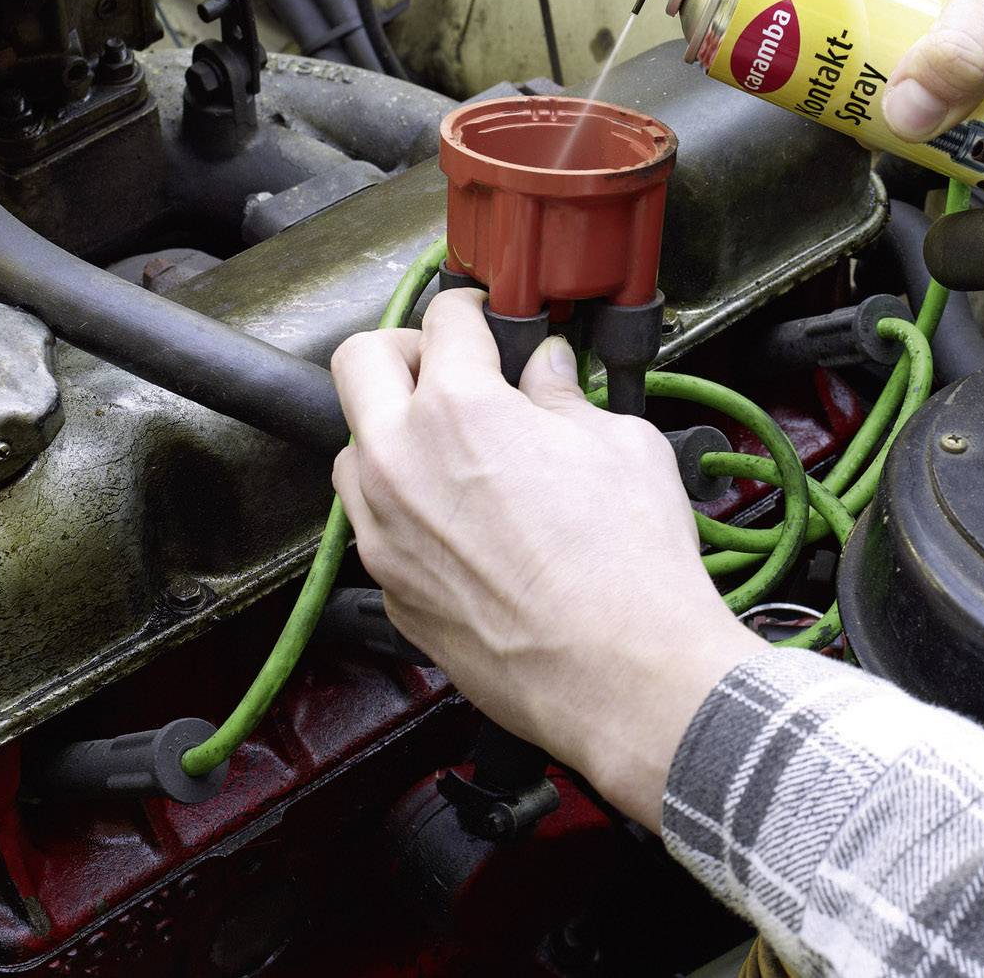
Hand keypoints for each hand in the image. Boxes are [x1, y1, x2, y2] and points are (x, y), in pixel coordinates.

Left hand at [330, 288, 766, 829]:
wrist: (623, 674)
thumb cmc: (629, 567)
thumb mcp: (621, 445)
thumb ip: (566, 397)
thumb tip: (548, 375)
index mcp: (458, 409)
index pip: (443, 317)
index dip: (475, 309)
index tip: (487, 322)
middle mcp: (400, 463)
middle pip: (357, 362)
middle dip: (406, 351)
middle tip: (453, 368)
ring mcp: (384, 533)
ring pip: (354, 452)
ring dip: (394, 435)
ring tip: (458, 452)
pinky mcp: (390, 590)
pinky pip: (377, 527)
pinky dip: (410, 511)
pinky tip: (468, 525)